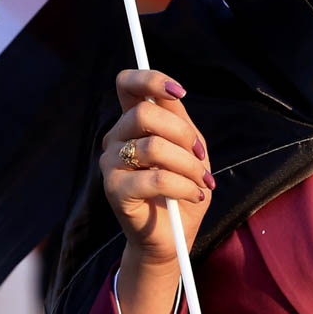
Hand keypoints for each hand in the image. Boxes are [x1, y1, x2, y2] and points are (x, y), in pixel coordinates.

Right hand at [101, 69, 212, 313]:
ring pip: (152, 147)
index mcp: (132, 122)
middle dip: (182, 134)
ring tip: (201, 182)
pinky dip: (183, 186)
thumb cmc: (183, 186)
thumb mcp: (190, 147)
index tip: (180, 93)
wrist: (175, 234)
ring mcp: (111, 164)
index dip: (151, 80)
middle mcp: (116, 138)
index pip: (127, 84)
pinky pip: (154, 178)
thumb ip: (179, 119)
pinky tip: (194, 194)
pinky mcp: (114, 191)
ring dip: (188, 165)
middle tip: (200, 156)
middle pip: (144, 114)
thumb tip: (173, 95)